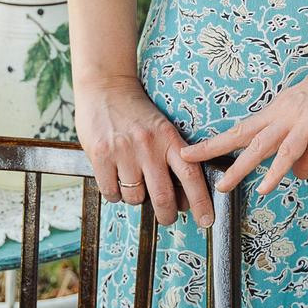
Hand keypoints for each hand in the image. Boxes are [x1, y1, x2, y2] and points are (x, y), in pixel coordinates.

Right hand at [73, 76, 214, 228]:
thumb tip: (183, 196)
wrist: (105, 86)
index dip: (201, 202)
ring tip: (135, 185)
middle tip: (167, 217)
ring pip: (135, 198)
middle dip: (167, 215)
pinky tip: (116, 181)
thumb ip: (173, 156)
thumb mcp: (162, 128)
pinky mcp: (100, 154)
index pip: (191, 176)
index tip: (206, 221)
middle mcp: (148, 145)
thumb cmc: (137, 112)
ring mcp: (123, 151)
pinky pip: (111, 192)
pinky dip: (115, 195)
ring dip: (137, 200)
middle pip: (163, 197)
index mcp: (169, 138)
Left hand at [177, 53, 307, 197]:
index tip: (198, 149)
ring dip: (239, 166)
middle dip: (211, 147)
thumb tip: (299, 176)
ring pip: (259, 145)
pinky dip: (276, 170)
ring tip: (221, 186)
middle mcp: (280, 112)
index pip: (244, 129)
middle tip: (185, 159)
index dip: (220, 140)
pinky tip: (265, 186)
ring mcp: (294, 116)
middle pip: (239, 133)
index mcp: (280, 111)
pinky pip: (289, 150)